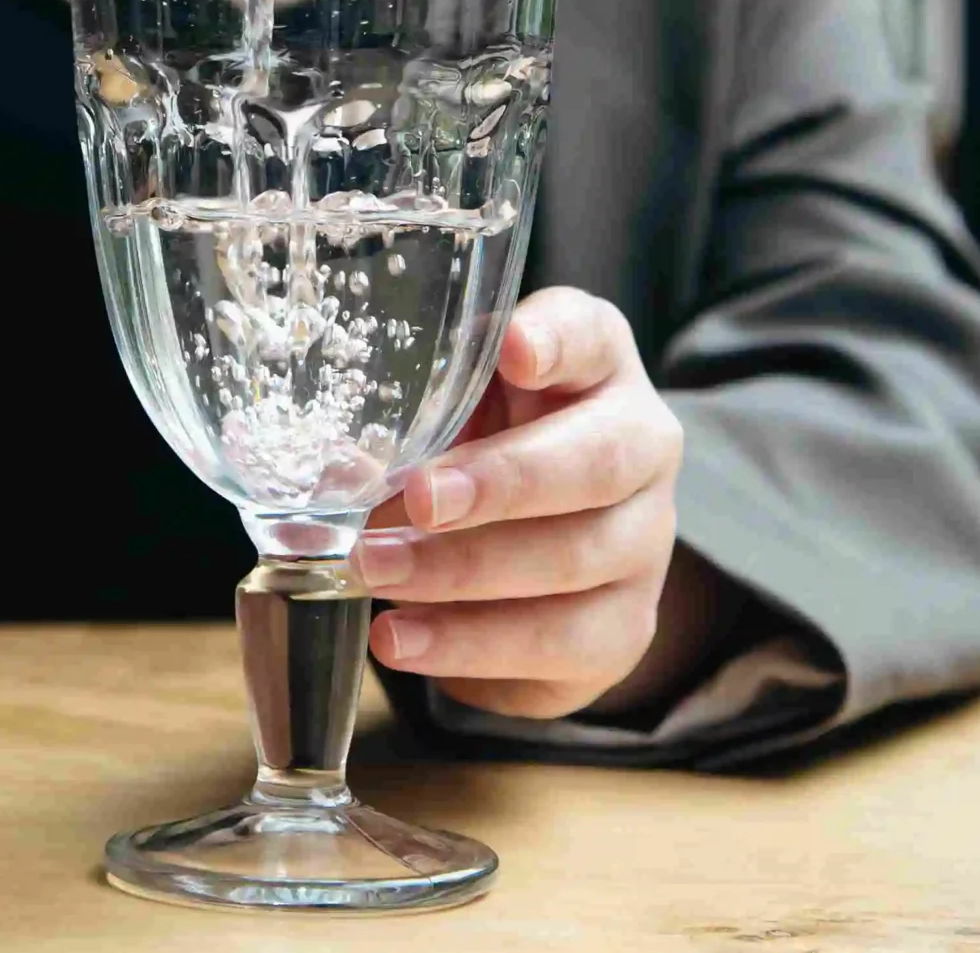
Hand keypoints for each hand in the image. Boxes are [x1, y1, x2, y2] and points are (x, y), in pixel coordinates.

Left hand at [357, 287, 687, 719]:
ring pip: (573, 559)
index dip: (556, 340)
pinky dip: (470, 644)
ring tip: (376, 572)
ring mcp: (644, 542)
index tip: (513, 349)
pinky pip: (557, 642)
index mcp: (596, 368)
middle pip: (599, 460)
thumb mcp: (450, 417)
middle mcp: (641, 448)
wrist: (534, 556)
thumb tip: (336, 472)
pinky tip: (405, 639)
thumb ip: (409, 425)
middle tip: (421, 498)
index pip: (592, 336)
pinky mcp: (624, 627)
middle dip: (503, 482)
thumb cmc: (481, 454)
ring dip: (463, 571)